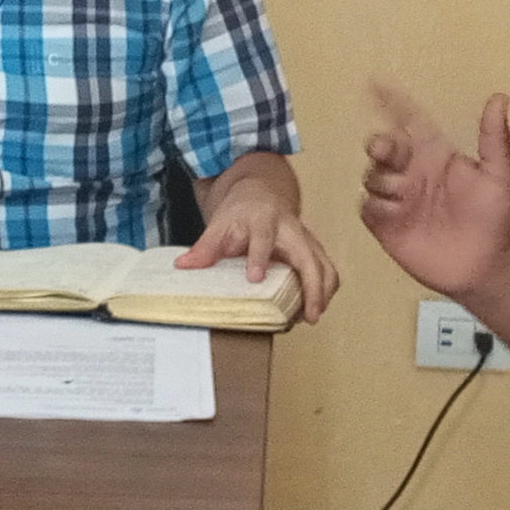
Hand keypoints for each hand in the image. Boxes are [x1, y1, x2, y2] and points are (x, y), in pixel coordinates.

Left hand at [179, 158, 340, 321]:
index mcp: (263, 220)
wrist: (261, 192)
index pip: (262, 238)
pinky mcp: (314, 248)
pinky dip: (324, 290)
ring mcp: (306, 239)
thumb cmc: (242, 211)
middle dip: (312, 285)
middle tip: (308, 313)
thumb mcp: (220, 223)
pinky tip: (313, 308)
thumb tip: (183, 266)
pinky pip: (327, 269)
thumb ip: (205, 247)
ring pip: (325, 264)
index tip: (255, 278)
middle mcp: (290, 229)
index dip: (259, 257)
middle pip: (308, 256)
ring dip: (323, 291)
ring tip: (312, 316)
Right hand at [358, 85, 509, 297]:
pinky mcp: (387, 225)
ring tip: (405, 194)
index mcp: (435, 155)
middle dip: (380, 144)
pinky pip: (368, 207)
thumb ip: (493, 138)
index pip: (409, 122)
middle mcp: (412, 172)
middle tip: (386, 149)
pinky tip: (393, 213)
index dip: (392, 102)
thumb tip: (499, 97)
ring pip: (372, 176)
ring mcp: (398, 199)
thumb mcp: (500, 174)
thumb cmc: (496, 217)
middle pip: (383, 148)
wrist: (485, 266)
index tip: (374, 83)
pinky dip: (375, 206)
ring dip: (382, 180)